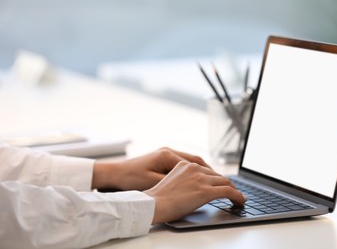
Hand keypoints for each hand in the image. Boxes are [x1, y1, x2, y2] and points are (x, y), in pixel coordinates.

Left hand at [91, 147, 210, 190]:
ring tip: (212, 179)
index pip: (194, 163)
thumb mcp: (152, 182)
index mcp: (167, 155)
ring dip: (201, 169)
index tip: (218, 181)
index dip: (207, 173)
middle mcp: (168, 151)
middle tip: (220, 180)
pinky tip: (195, 178)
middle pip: (195, 159)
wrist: (115, 173)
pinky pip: (182, 163)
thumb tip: (191, 186)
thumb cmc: (131, 178)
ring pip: (189, 160)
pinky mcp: (162, 158)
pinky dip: (191, 170)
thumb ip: (172, 182)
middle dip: (208, 170)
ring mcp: (165, 153)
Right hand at [144, 161, 245, 224]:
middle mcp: (194, 169)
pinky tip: (240, 202)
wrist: (153, 204)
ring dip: (234, 191)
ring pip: (225, 182)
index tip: (221, 185)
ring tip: (238, 199)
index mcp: (185, 165)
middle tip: (233, 193)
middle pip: (218, 175)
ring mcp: (201, 179)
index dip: (216, 179)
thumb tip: (193, 189)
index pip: (207, 171)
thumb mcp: (170, 181)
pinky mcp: (206, 191)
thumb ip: (183, 180)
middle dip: (227, 184)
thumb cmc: (157, 198)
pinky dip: (237, 196)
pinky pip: (228, 191)